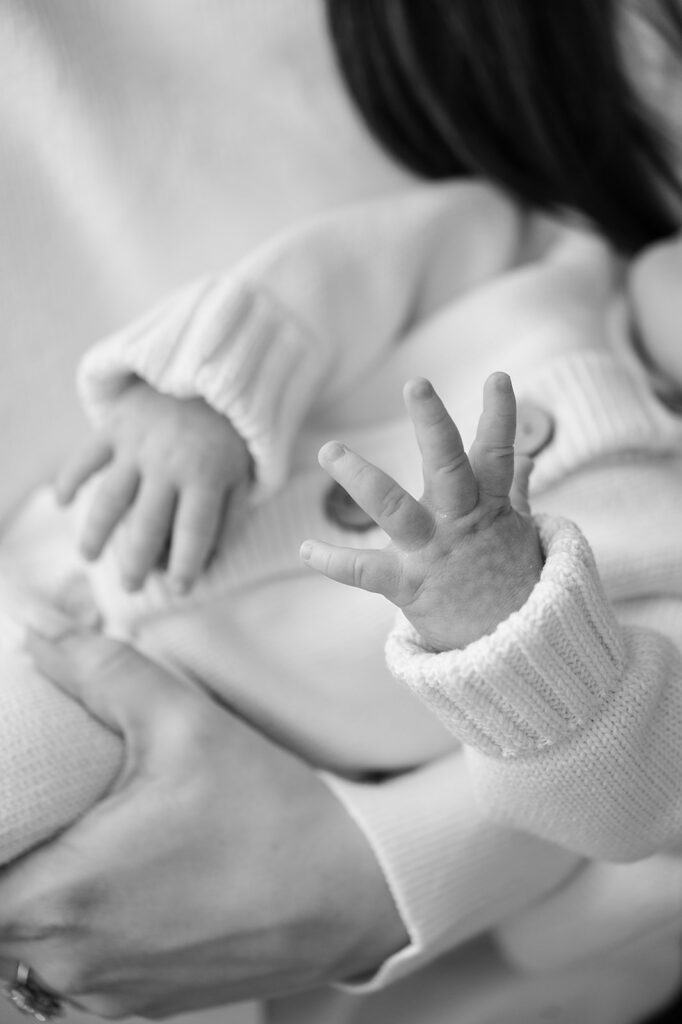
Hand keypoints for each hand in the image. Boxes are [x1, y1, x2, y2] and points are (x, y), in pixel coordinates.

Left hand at [0, 630, 405, 1018]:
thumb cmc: (269, 812)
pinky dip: (67, 936)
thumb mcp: (186, 722)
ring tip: (74, 843)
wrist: (352, 891)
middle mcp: (68, 959)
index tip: (15, 800)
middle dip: (10, 853)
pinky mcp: (134, 1006)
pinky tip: (111, 888)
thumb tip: (39, 634)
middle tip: (42, 809)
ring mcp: (101, 992)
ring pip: (21, 952)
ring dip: (31, 899)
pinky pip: (66, 976)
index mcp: (63, 893)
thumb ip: (102, 671)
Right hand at [56, 379, 252, 592]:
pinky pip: (85, 456)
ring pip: (108, 499)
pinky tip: (61, 502)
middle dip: (137, 563)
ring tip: (90, 557)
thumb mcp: (246, 468)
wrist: (213, 362)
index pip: (192, 534)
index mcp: (206, 477)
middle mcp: (167, 465)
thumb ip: (231, 513)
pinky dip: (70, 478)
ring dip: (96, 533)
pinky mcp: (115, 424)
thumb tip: (211, 557)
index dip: (185, 566)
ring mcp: (136, 445)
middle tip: (131, 585)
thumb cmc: (232, 426)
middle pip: (146, 526)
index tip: (180, 589)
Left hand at [300, 374, 541, 651]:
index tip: (498, 377)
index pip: (498, 453)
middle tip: (416, 383)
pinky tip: (304, 548)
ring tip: (329, 451)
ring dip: (361, 478)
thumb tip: (524, 458)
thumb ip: (515, 491)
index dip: (500, 415)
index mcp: (489, 506)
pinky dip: (333, 561)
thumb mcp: (519, 532)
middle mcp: (461, 523)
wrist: (512, 650)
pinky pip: (365, 572)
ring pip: (397, 509)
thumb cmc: (511, 582)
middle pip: (451, 466)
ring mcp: (434, 553)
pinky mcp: (409, 586)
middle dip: (433, 424)